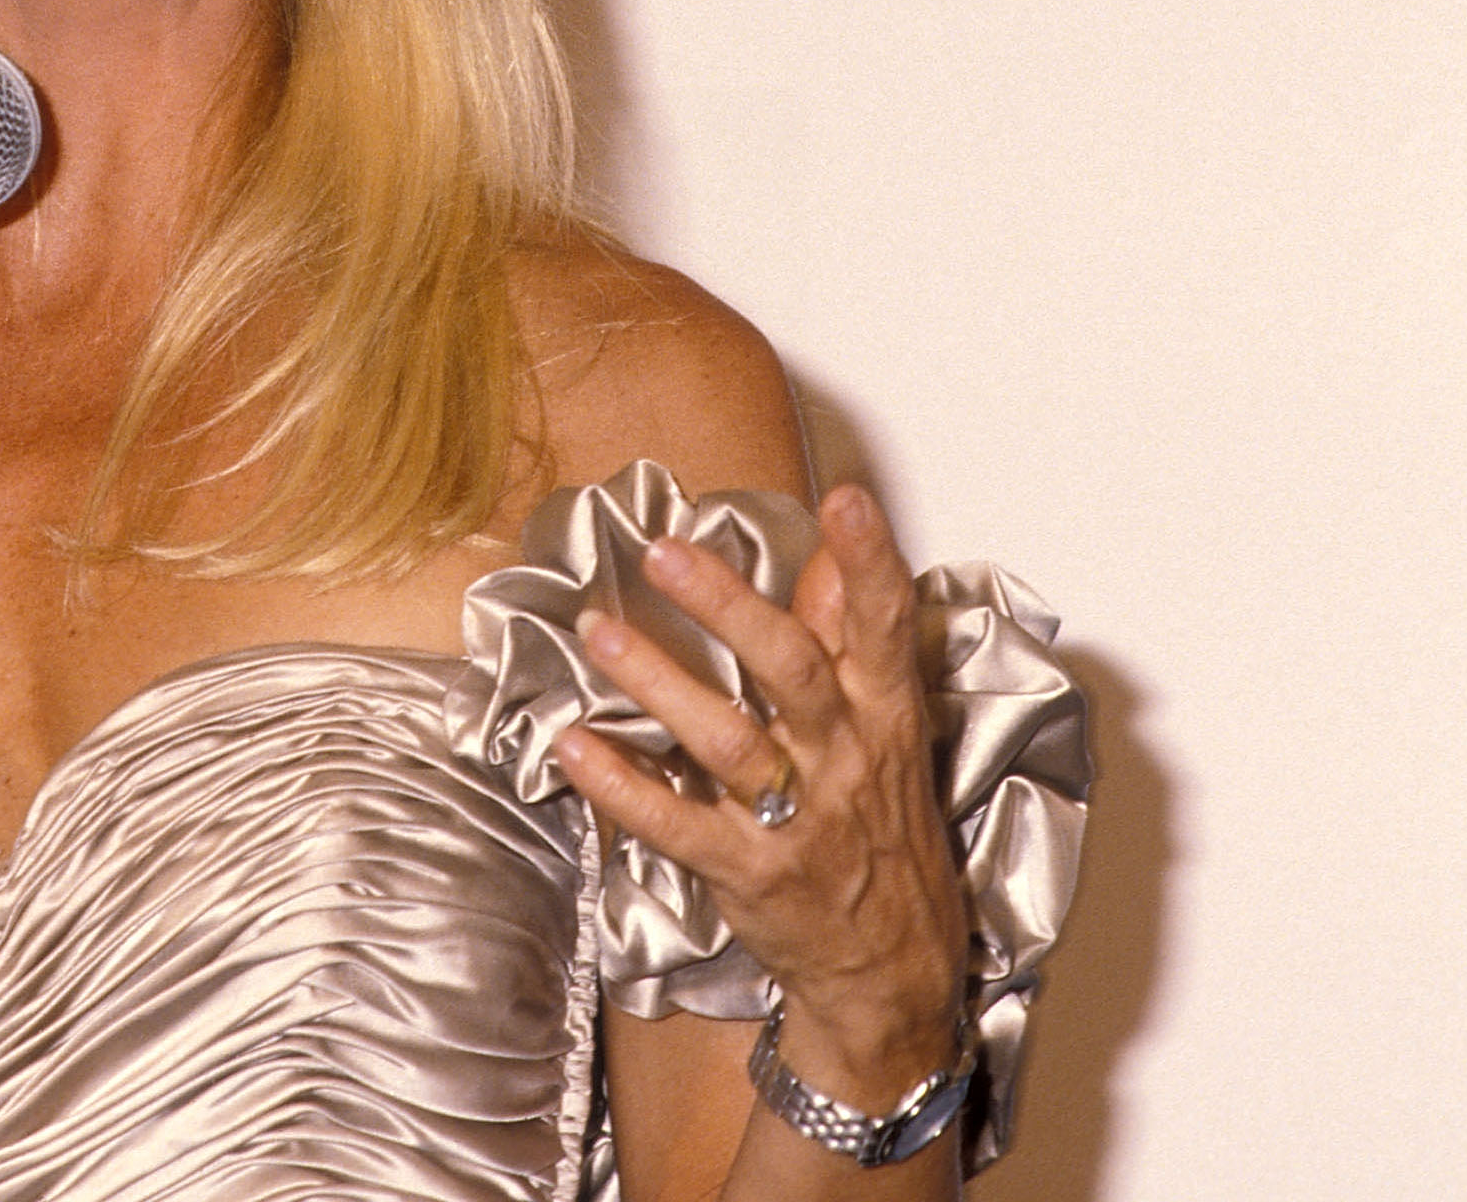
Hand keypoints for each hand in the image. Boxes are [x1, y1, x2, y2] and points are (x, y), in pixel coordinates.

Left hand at [551, 483, 970, 1107]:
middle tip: (666, 550)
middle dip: (729, 606)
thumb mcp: (888, 733)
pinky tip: (573, 745)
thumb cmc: (880, 832)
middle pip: (791, 669)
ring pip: (726, 741)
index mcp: (882, 717)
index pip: (884, 626)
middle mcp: (844, 761)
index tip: (844, 498)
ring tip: (598, 631)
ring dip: (658, 682)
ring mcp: (798, 821)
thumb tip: (826, 553)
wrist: (893, 969)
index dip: (868, 560)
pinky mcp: (750, 873)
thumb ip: (851, 640)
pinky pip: (677, 824)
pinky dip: (622, 786)